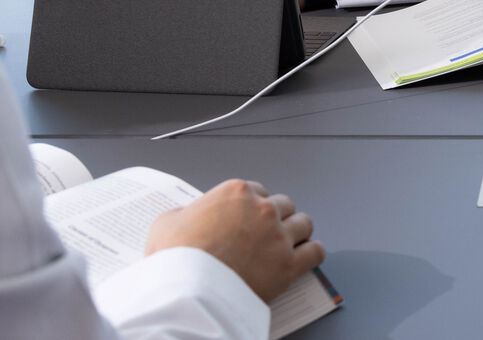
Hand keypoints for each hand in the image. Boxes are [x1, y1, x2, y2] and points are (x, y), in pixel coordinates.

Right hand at [145, 179, 325, 301]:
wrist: (185, 292)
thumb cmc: (175, 259)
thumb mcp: (167, 223)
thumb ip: (186, 213)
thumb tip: (189, 217)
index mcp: (235, 193)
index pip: (257, 190)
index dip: (253, 206)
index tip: (249, 218)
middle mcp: (262, 210)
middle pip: (283, 205)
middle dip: (275, 217)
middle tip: (266, 232)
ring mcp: (278, 236)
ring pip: (303, 224)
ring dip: (297, 232)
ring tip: (288, 243)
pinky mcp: (289, 265)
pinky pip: (315, 251)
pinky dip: (312, 253)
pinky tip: (305, 257)